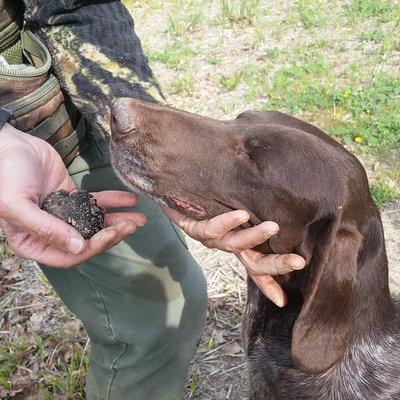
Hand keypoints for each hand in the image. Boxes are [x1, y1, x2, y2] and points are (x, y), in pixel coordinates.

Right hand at [0, 123, 145, 267]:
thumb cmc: (5, 174)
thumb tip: (78, 248)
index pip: (68, 256)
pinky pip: (95, 202)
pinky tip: (130, 200)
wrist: (9, 144)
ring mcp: (63, 215)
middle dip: (111, 235)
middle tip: (132, 225)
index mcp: (32, 242)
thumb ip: (45, 229)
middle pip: (87, 241)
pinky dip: (113, 202)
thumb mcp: (17, 204)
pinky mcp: (72, 197)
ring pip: (94, 223)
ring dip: (118, 222)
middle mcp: (50, 232)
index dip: (92, 248)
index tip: (111, 234)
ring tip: (140, 219)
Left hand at [162, 207, 304, 306]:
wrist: (171, 192)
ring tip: (273, 227)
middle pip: (253, 263)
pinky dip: (227, 222)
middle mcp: (226, 245)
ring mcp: (211, 239)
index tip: (283, 301)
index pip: (256, 268)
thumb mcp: (233, 207)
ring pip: (235, 244)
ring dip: (255, 237)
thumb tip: (280, 201)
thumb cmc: (207, 201)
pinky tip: (242, 214)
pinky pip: (212, 228)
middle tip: (298, 262)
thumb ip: (253, 209)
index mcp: (236, 245)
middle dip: (276, 265)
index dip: (268, 285)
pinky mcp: (194, 228)